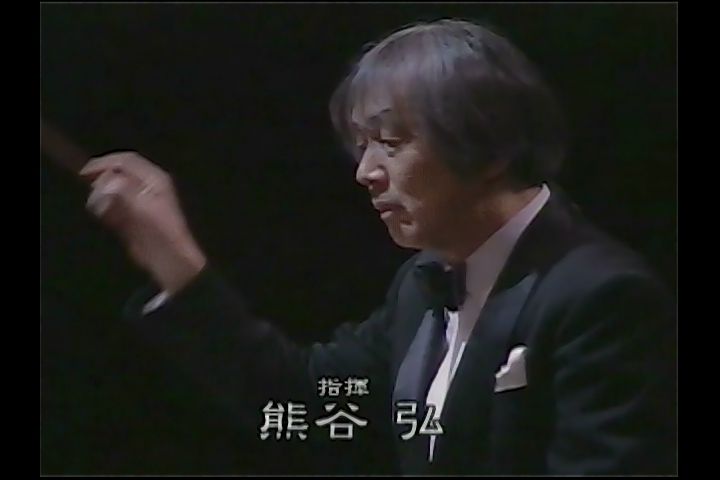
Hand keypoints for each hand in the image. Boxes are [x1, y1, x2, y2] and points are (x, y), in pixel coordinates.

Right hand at [80, 151, 206, 293]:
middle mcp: (146, 185)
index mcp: (154, 178)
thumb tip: (105, 181)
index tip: (85, 173)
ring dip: (102, 197)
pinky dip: (105, 209)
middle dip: (102, 181)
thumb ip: (124, 191)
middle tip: (93, 194)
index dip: (105, 163)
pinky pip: (111, 206)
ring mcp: (138, 200)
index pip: (126, 161)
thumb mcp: (144, 208)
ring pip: (112, 190)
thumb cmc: (162, 231)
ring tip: (101, 209)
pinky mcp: (130, 216)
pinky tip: (106, 217)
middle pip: (117, 173)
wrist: (169, 259)